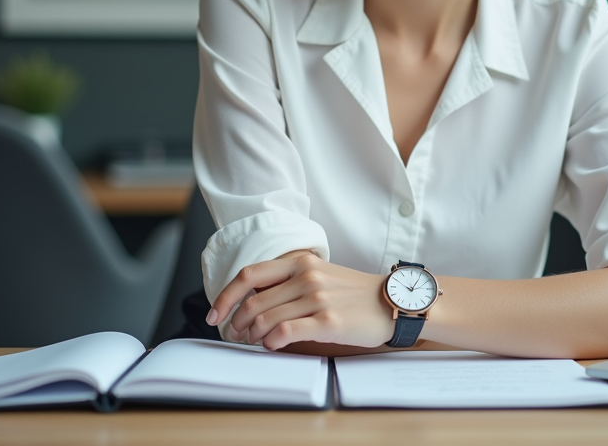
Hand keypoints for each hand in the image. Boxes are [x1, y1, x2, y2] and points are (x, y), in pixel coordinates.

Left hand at [206, 252, 394, 350]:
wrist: (391, 303)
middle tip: (237, 335)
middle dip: (238, 323)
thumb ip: (290, 282)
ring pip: (265, 319)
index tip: (215, 314)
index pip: (250, 275)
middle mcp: (306, 276)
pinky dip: (271, 342)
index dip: (226, 296)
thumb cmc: (354, 293)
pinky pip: (285, 332)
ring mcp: (317, 297)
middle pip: (253, 301)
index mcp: (301, 262)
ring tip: (257, 342)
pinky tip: (273, 345)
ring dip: (254, 336)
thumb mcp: (321, 274)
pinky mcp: (328, 320)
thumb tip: (254, 302)